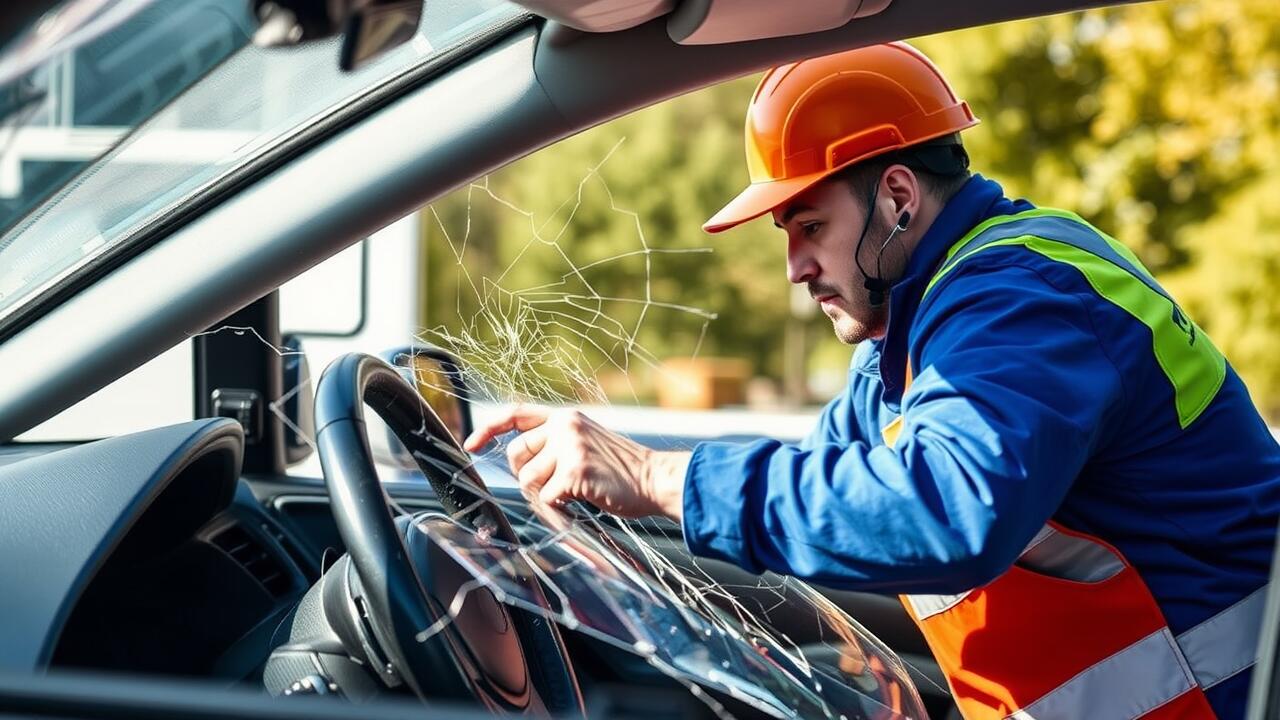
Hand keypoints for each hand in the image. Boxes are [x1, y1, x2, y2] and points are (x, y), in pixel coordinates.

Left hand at [463, 405, 688, 520]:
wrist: (657, 479)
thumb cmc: (622, 469)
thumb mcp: (587, 441)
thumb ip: (556, 443)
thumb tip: (521, 464)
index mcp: (566, 417)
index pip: (515, 414)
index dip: (489, 428)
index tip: (472, 443)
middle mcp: (565, 426)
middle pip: (516, 455)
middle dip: (526, 476)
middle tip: (552, 485)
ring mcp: (570, 447)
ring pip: (530, 480)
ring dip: (546, 493)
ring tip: (575, 491)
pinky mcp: (576, 472)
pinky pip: (548, 498)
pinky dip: (561, 506)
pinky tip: (583, 500)